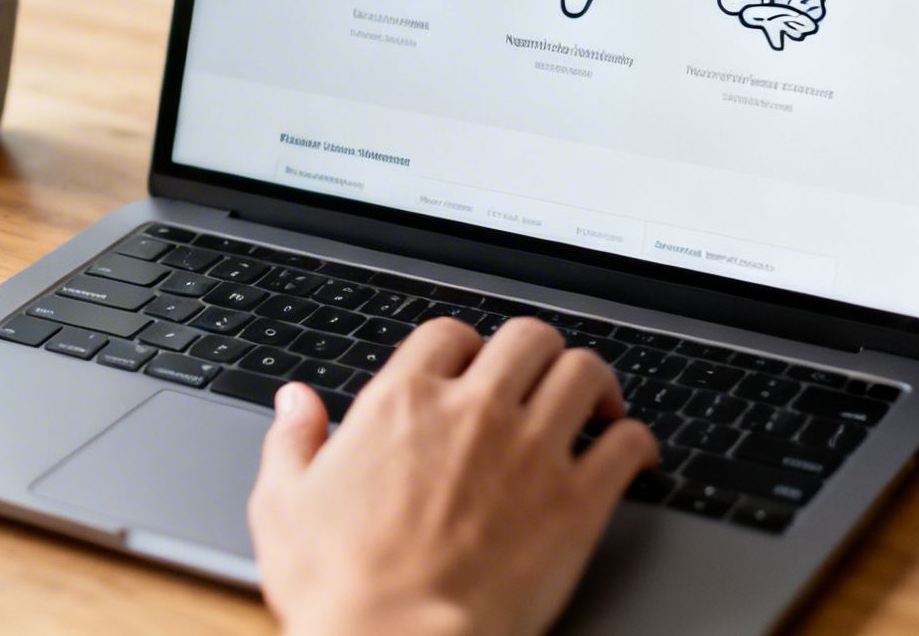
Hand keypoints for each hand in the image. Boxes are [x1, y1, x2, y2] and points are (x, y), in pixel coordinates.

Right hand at [248, 318, 658, 635]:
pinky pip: (627, 444)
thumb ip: (293, 441)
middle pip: (527, 338)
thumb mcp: (283, 503)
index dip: (463, 345)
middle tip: (539, 375)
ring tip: (594, 402)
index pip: (448, 333)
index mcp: (403, 402)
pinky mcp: (576, 503)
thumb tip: (295, 403)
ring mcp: (531, 452)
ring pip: (583, 373)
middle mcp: (473, 411)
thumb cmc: (340, 586)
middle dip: (536, 351)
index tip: (469, 367)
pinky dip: (634, 440)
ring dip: (592, 382)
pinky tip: (630, 451)